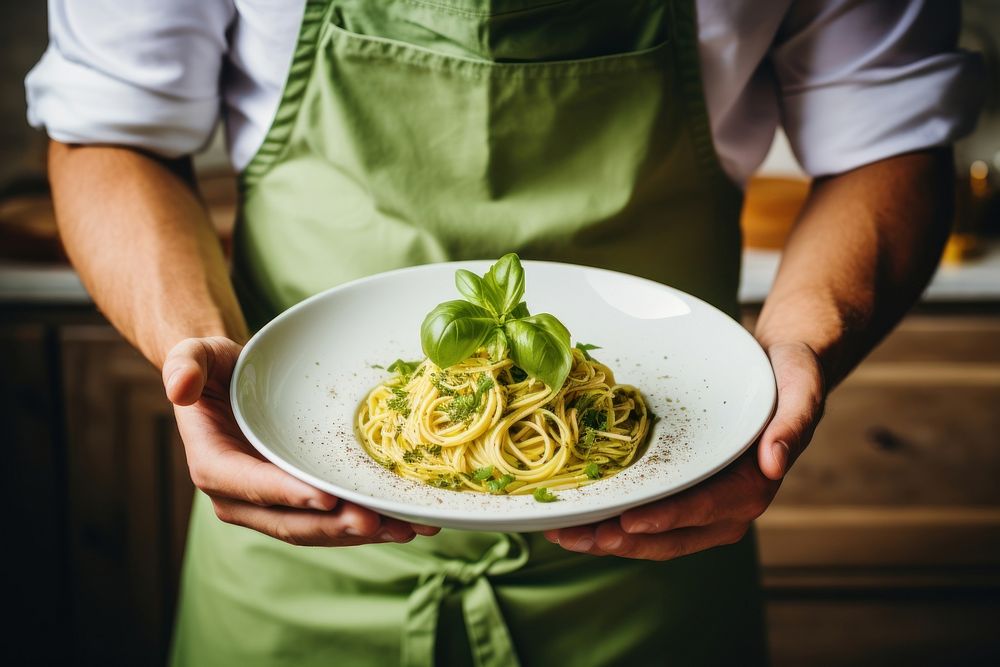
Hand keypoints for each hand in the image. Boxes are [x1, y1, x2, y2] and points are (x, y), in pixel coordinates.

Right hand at [163, 336, 439, 545]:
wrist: (235, 383)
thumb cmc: (215, 367)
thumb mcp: (194, 354)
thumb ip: (184, 364)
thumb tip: (178, 387)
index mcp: (213, 464)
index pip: (248, 485)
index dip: (286, 494)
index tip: (325, 497)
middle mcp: (239, 496)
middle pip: (288, 520)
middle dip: (333, 525)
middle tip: (376, 520)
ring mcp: (271, 506)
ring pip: (315, 529)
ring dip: (359, 533)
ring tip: (403, 527)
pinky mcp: (298, 505)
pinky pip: (331, 522)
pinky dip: (367, 526)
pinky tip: (405, 523)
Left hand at [544, 341, 823, 558]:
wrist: (779, 370)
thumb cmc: (790, 374)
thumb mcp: (801, 387)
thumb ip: (792, 423)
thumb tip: (774, 464)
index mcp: (753, 486)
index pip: (705, 509)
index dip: (665, 519)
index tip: (628, 522)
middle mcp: (727, 507)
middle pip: (670, 536)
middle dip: (621, 540)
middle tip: (576, 536)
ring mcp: (702, 507)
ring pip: (651, 536)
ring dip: (607, 538)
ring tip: (563, 533)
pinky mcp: (681, 495)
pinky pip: (644, 517)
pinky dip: (610, 520)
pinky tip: (576, 515)